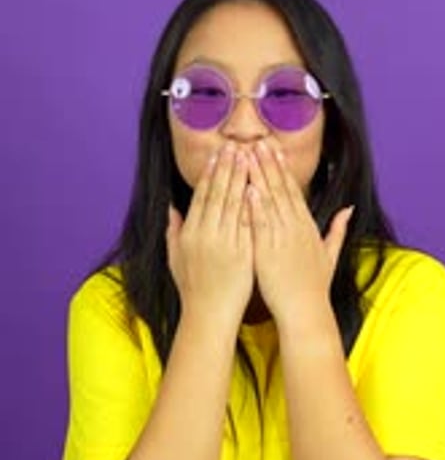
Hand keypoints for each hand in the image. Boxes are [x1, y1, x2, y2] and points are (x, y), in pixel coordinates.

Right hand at [166, 144, 253, 331]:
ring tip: (249, 158)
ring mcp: (225, 243)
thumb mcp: (175, 258)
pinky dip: (253, 204)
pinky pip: (248, 223)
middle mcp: (206, 234)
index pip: (202, 196)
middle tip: (236, 145)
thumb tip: (171, 208)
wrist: (208, 314)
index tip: (218, 154)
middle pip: (218, 194)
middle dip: (228, 168)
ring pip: (234, 203)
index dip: (211, 173)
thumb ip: (173, 231)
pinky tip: (259, 186)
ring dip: (242, 178)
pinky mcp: (242, 252)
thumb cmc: (193, 288)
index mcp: (191, 233)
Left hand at [246, 142, 353, 327]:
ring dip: (258, 177)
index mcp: (307, 226)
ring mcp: (282, 238)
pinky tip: (248, 188)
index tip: (274, 148)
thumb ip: (338, 229)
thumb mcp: (330, 254)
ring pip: (269, 201)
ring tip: (248, 155)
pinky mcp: (269, 251)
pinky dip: (255, 206)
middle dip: (268, 163)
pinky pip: (260, 225)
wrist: (306, 311)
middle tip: (257, 141)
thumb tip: (349, 209)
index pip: (293, 190)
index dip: (283, 168)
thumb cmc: (314, 286)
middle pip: (280, 189)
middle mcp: (295, 228)